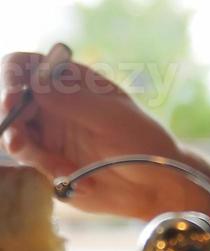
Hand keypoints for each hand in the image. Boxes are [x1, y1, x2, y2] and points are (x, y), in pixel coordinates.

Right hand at [0, 51, 186, 219]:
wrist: (155, 185)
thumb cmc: (143, 143)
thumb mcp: (112, 119)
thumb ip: (74, 101)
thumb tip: (34, 81)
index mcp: (71, 81)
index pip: (26, 66)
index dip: (11, 76)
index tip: (13, 96)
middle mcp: (54, 104)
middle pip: (11, 101)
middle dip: (10, 118)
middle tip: (18, 139)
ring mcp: (49, 133)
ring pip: (16, 133)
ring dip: (26, 149)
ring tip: (59, 167)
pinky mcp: (48, 162)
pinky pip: (31, 163)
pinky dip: (46, 171)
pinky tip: (79, 180)